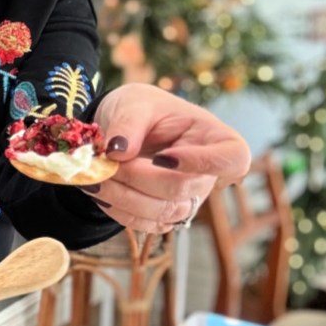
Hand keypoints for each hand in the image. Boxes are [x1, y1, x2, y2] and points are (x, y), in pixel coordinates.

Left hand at [90, 83, 250, 233]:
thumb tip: (118, 152)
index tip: (162, 156)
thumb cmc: (141, 109)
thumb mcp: (134, 102)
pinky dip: (117, 209)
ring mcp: (187, 199)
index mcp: (216, 139)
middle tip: (105, 163)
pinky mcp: (163, 215)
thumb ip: (127, 123)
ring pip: (163, 212)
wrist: (123, 127)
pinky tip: (98, 190)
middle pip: (183, 189)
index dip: (202, 163)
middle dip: (138, 178)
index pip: (233, 160)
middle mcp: (207, 175)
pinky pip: (145, 223)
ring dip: (123, 197)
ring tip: (93, 177)